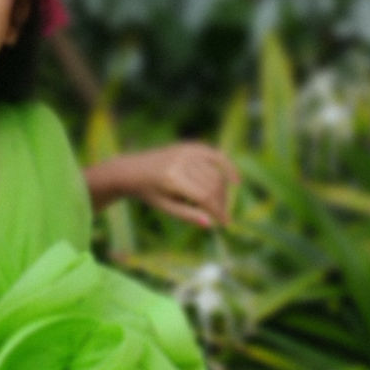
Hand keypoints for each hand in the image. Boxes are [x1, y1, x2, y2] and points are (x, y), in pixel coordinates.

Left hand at [88, 141, 239, 230]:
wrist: (132, 170)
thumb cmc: (148, 192)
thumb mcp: (165, 207)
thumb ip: (187, 215)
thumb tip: (210, 224)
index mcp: (173, 180)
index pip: (205, 197)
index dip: (218, 211)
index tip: (226, 224)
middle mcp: (181, 163)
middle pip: (213, 185)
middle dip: (221, 203)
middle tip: (222, 216)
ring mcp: (186, 152)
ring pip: (215, 174)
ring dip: (222, 192)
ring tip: (219, 205)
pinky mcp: (189, 146)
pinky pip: (215, 155)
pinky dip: (227, 166)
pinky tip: (236, 180)